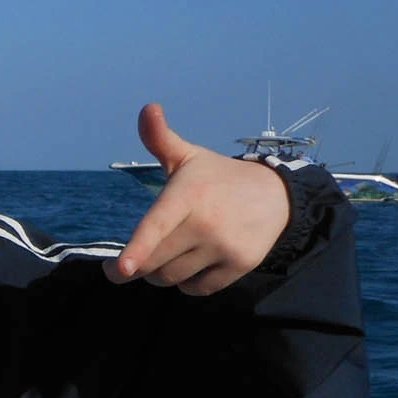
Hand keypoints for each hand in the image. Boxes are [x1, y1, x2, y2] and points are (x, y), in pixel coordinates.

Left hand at [104, 103, 288, 295]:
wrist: (276, 194)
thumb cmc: (217, 178)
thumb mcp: (189, 156)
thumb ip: (160, 138)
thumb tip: (147, 108)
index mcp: (186, 195)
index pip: (156, 226)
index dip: (137, 249)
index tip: (121, 268)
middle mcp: (206, 222)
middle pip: (153, 263)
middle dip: (137, 266)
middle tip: (131, 262)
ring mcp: (225, 245)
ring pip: (171, 278)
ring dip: (160, 275)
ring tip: (169, 256)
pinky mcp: (240, 264)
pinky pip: (197, 289)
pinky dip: (188, 284)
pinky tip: (193, 265)